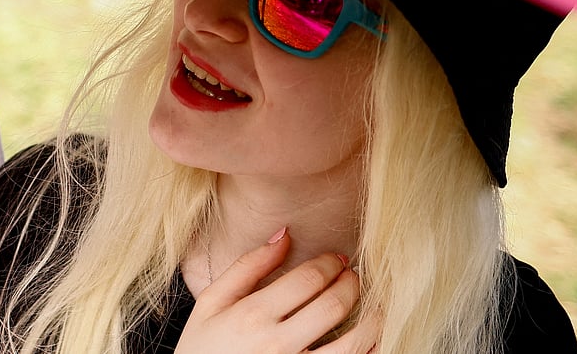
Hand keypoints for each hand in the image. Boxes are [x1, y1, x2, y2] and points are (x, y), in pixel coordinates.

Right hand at [176, 228, 376, 352]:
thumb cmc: (203, 346)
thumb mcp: (212, 302)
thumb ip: (247, 267)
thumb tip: (284, 234)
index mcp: (252, 315)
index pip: (307, 279)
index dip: (329, 263)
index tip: (336, 259)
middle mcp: (277, 344)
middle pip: (332, 306)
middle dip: (351, 284)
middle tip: (353, 277)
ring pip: (352, 345)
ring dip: (372, 320)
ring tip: (373, 307)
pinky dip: (368, 351)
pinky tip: (369, 340)